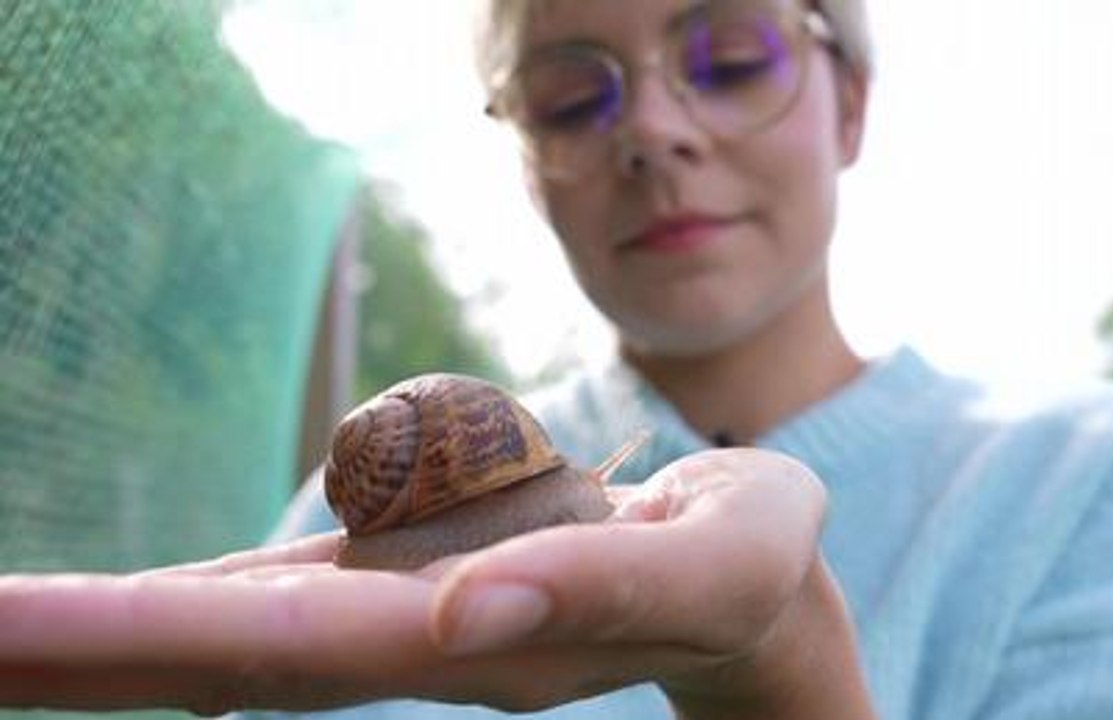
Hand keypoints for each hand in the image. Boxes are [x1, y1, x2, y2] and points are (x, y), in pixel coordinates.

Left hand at [0, 449, 875, 718]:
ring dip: (106, 634)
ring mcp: (408, 612)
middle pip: (221, 651)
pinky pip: (280, 589)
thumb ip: (599, 582)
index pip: (285, 650)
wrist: (746, 590)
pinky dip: (182, 605)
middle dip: (80, 649)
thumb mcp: (715, 562)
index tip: (2, 640)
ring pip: (234, 625)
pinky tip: (106, 618)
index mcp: (483, 638)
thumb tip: (458, 610)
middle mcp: (418, 639)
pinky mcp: (416, 576)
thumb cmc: (751, 564)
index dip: (145, 643)